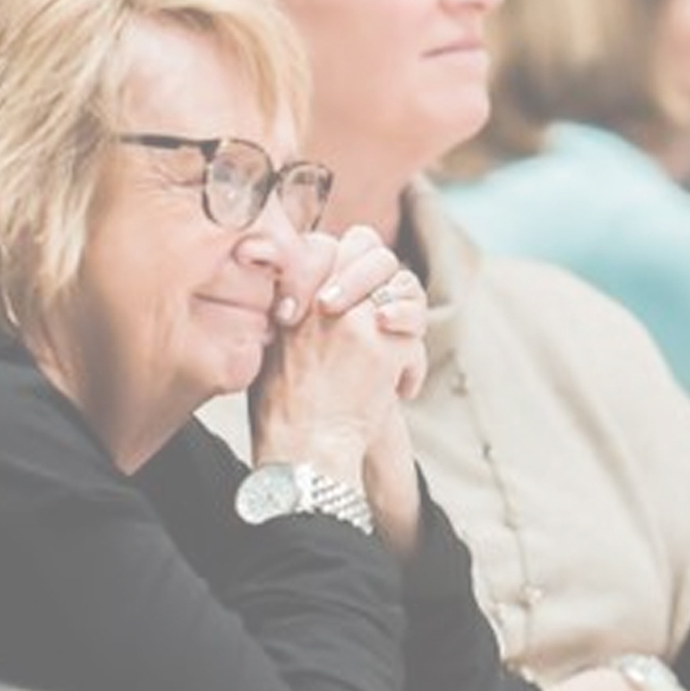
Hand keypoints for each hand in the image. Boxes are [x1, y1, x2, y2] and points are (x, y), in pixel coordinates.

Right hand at [250, 226, 426, 483]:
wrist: (302, 448)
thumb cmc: (284, 405)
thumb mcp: (273, 341)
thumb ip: (299, 303)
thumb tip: (330, 280)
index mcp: (295, 291)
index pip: (333, 242)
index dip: (344, 263)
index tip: (336, 301)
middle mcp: (326, 296)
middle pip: (373, 250)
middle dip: (380, 274)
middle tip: (376, 312)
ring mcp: (359, 318)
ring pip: (405, 287)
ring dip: (407, 317)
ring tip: (394, 346)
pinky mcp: (388, 346)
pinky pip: (415, 339)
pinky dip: (412, 366)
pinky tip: (399, 389)